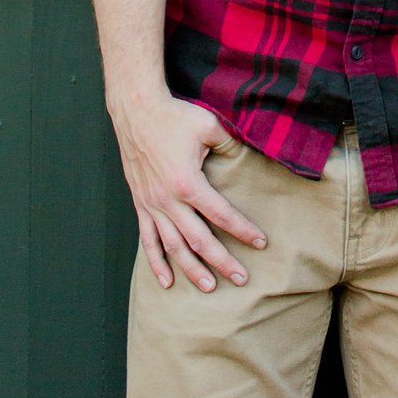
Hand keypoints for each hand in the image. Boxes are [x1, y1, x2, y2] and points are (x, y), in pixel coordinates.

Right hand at [107, 83, 267, 294]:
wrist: (137, 111)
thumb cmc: (174, 116)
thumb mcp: (208, 125)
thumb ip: (229, 144)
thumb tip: (248, 156)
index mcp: (188, 183)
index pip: (221, 214)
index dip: (243, 230)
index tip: (260, 243)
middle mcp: (169, 200)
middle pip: (199, 240)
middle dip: (222, 261)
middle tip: (241, 278)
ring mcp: (152, 204)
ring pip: (174, 246)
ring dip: (191, 269)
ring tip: (208, 287)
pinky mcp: (141, 204)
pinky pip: (148, 240)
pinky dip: (156, 262)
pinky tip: (166, 281)